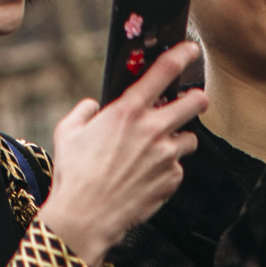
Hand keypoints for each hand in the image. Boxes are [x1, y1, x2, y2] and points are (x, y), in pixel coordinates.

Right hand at [38, 44, 206, 266]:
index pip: (163, 72)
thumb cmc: (74, 175)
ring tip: (159, 149)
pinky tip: (147, 176)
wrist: (85, 217)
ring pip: (189, 139)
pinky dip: (167, 170)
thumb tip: (93, 106)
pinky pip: (178, 168)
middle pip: (195, 103)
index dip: (182, 55)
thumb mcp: (68, 132)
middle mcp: (152, 130)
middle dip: (197, 98)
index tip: (191, 49)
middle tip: (195, 100)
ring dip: (179, 140)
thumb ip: (83, 111)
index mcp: (127, 111)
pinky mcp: (171, 180)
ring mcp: (166, 157)